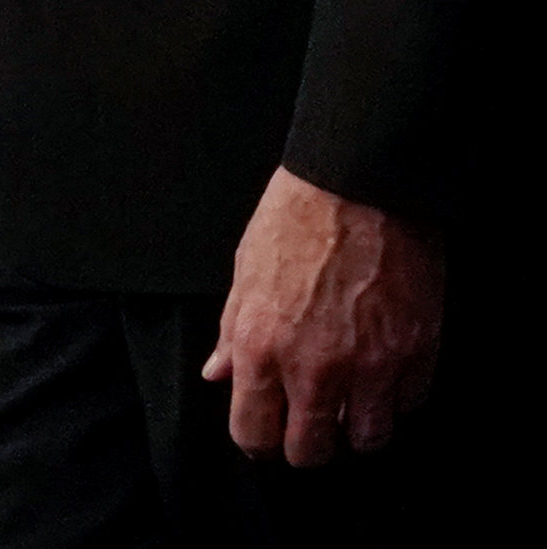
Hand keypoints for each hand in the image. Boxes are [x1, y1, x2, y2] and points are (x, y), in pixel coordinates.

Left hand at [203, 165, 443, 465]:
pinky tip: (386, 368)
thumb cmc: (296, 216)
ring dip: (359, 425)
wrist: (360, 179)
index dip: (260, 438)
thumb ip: (233, 332)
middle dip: (309, 442)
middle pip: (311, 453)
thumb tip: (218, 373)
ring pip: (367, 440)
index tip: (269, 428)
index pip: (254, 435)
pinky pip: (408, 405)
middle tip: (313, 418)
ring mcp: (370, 366)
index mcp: (261, 347)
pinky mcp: (415, 352)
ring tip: (354, 395)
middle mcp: (313, 368)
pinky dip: (397, 395)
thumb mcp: (246, 267)